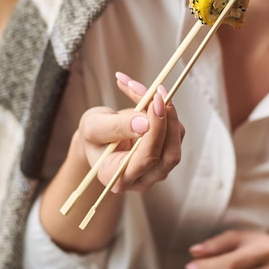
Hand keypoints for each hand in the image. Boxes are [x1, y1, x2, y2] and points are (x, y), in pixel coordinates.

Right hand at [76, 72, 184, 192]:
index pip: (147, 159)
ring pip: (176, 140)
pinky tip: (145, 96)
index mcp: (119, 177)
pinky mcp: (168, 152)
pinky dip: (164, 108)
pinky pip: (175, 129)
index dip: (155, 131)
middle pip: (170, 155)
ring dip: (165, 109)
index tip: (154, 102)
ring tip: (141, 89)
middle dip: (168, 121)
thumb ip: (116, 127)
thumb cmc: (93, 136)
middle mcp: (142, 179)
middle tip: (159, 94)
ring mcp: (158, 169)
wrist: (99, 138)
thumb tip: (145, 123)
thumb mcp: (93, 127)